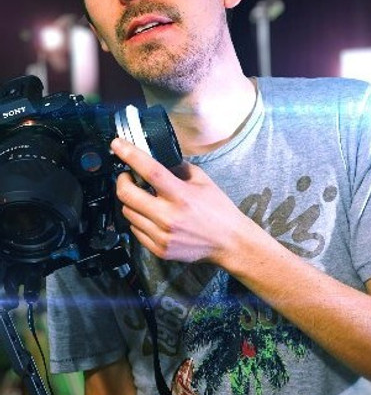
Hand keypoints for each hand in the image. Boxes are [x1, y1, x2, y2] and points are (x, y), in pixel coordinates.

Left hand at [110, 138, 250, 263]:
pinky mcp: (159, 249)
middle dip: (122, 181)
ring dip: (131, 201)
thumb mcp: (203, 181)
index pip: (150, 171)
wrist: (229, 242)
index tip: (118, 145)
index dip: (130, 155)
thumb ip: (178, 169)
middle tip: (128, 176)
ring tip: (143, 197)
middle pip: (127, 195)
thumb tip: (155, 159)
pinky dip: (138, 219)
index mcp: (182, 196)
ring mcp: (162, 235)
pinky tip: (150, 215)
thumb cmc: (218, 210)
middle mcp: (169, 217)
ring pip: (128, 212)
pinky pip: (135, 230)